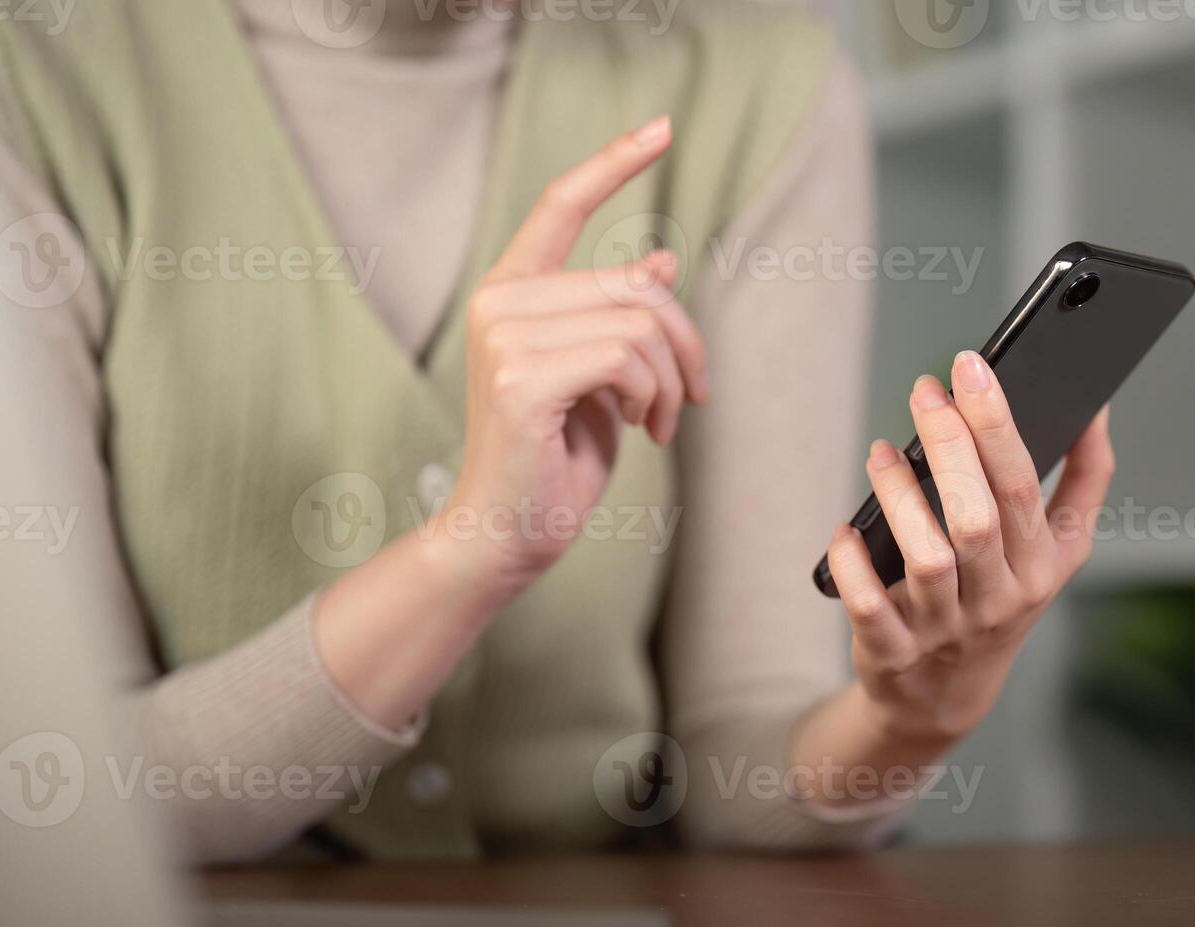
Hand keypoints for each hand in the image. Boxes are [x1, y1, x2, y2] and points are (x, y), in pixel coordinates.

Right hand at [438, 115, 708, 592]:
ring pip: (639, 322)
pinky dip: (656, 396)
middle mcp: (500, 302)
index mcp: (512, 291)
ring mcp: (505, 338)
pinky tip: (645, 429)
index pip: (560, 204)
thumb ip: (618, 316)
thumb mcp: (601, 377)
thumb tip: (659, 261)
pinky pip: (626, 357)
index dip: (612, 162)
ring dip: (673, 381)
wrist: (508, 532)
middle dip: (685, 343)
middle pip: (634, 283)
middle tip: (694, 396)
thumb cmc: (554, 459)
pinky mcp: (522, 378)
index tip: (662, 126)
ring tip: (662, 421)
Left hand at [823, 350, 1115, 742]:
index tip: (970, 366)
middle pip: (977, 518)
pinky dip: (852, 563)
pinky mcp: (893, 651)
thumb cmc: (1002, 599)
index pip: (1022, 485)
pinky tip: (846, 530)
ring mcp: (944, 629)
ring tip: (882, 452)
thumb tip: (1096, 407)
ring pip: (927, 557)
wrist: (948, 694)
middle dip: (950, 445)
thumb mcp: (1058, 549)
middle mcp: (998, 599)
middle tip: (925, 392)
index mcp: (1040, 566)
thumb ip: (1084, 481)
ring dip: (899, 496)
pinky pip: (869, 605)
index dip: (996, 423)